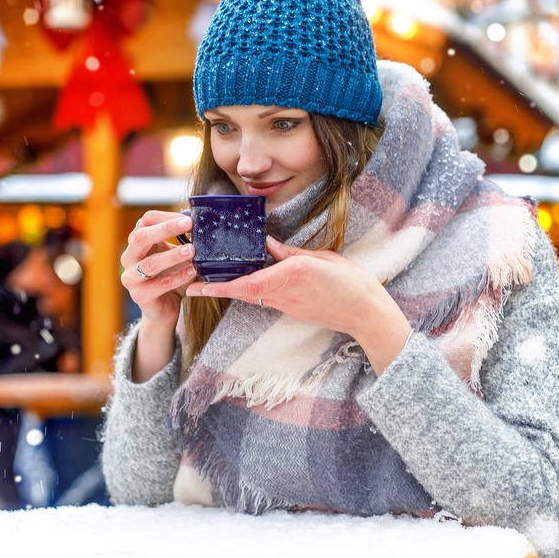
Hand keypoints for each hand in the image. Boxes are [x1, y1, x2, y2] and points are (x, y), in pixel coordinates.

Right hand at [121, 210, 197, 327]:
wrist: (164, 308)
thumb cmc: (170, 276)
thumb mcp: (175, 255)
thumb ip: (182, 241)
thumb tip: (202, 224)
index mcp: (137, 243)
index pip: (146, 221)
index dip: (166, 217)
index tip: (188, 218)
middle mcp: (129, 258)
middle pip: (141, 237)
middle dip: (165, 229)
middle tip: (188, 224)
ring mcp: (131, 278)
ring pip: (150, 263)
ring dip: (172, 255)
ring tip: (192, 250)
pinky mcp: (140, 296)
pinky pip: (160, 285)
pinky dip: (178, 277)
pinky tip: (193, 272)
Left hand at [185, 237, 412, 373]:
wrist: (365, 313)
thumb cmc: (349, 283)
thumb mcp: (320, 258)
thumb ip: (290, 252)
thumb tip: (267, 244)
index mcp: (292, 274)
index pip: (247, 283)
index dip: (219, 286)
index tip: (198, 287)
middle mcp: (284, 292)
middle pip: (243, 292)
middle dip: (217, 288)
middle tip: (193, 283)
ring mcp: (287, 305)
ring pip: (252, 296)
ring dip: (232, 289)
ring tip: (212, 280)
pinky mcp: (292, 311)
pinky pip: (266, 299)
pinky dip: (251, 291)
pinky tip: (244, 282)